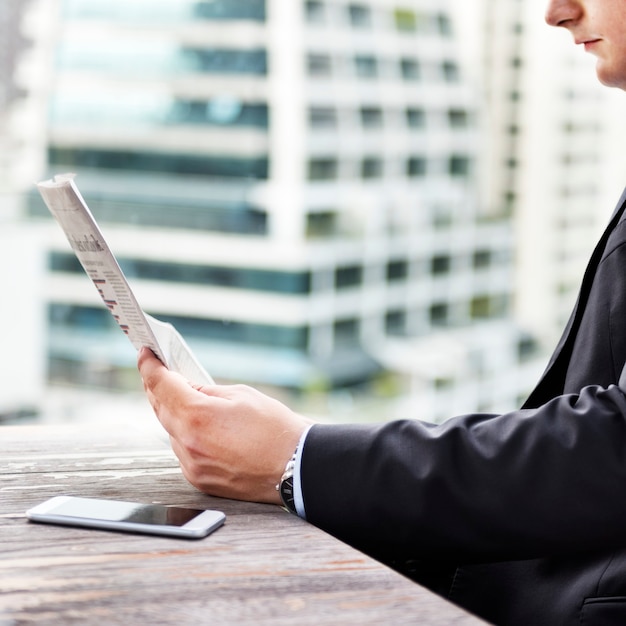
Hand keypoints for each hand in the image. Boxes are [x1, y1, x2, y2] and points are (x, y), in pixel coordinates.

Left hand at [137, 348, 313, 503]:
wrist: (297, 467)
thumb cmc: (276, 429)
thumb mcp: (240, 395)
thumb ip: (205, 391)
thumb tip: (184, 387)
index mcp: (197, 416)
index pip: (160, 385)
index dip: (149, 366)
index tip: (146, 355)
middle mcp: (188, 443)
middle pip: (159, 408)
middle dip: (158, 387)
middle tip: (159, 370)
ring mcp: (192, 465)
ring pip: (171, 431)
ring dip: (174, 413)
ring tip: (185, 398)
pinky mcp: (199, 480)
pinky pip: (183, 451)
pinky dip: (186, 436)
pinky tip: (201, 427)